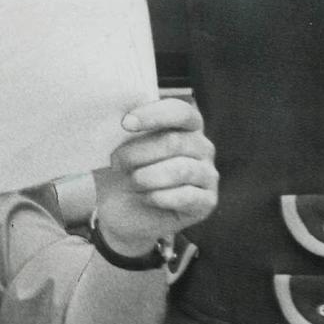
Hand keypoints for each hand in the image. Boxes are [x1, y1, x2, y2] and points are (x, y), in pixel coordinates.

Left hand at [93, 97, 216, 253]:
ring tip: (131, 182)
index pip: (180, 112)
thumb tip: (121, 118)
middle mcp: (201, 147)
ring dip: (146, 177)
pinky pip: (186, 196)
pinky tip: (146, 198)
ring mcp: (207, 175)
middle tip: (115, 162)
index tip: (126, 123)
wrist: (120, 211)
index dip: (154, 115)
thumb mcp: (117, 146)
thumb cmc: (121, 171)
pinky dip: (159, 197)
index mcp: (185, 125)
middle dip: (137, 153)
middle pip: (174, 142)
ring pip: (180, 170)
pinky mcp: (207, 202)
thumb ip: (125, 129)